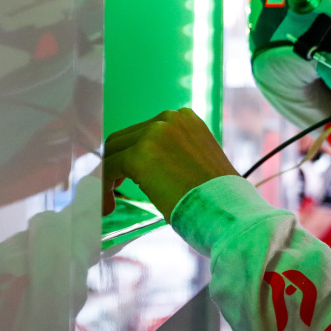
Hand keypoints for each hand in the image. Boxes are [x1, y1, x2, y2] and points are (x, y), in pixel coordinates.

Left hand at [102, 108, 238, 221]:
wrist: (228, 211)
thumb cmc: (218, 197)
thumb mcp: (197, 162)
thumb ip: (173, 154)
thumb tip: (148, 167)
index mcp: (186, 119)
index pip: (144, 133)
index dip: (131, 157)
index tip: (127, 180)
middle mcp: (170, 119)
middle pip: (124, 139)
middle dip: (116, 166)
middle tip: (114, 194)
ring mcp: (154, 134)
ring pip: (113, 152)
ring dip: (107, 177)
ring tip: (110, 202)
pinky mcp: (140, 154)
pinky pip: (108, 168)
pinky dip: (102, 188)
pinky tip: (108, 206)